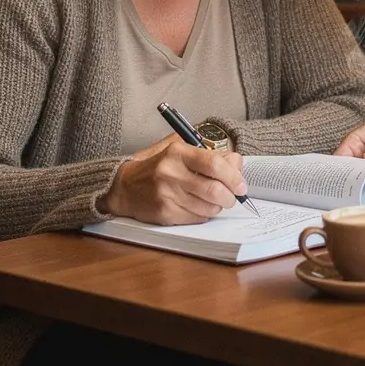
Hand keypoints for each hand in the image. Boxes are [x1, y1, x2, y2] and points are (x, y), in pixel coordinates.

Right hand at [101, 134, 245, 224]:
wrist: (123, 186)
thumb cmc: (157, 164)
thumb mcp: (179, 147)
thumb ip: (208, 153)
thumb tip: (236, 164)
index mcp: (177, 152)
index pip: (214, 165)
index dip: (234, 176)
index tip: (241, 184)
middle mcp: (171, 173)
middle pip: (214, 190)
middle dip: (231, 196)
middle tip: (234, 196)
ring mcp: (167, 195)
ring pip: (208, 207)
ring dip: (219, 206)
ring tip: (216, 200)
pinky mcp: (164, 214)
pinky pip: (196, 218)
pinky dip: (205, 214)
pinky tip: (201, 207)